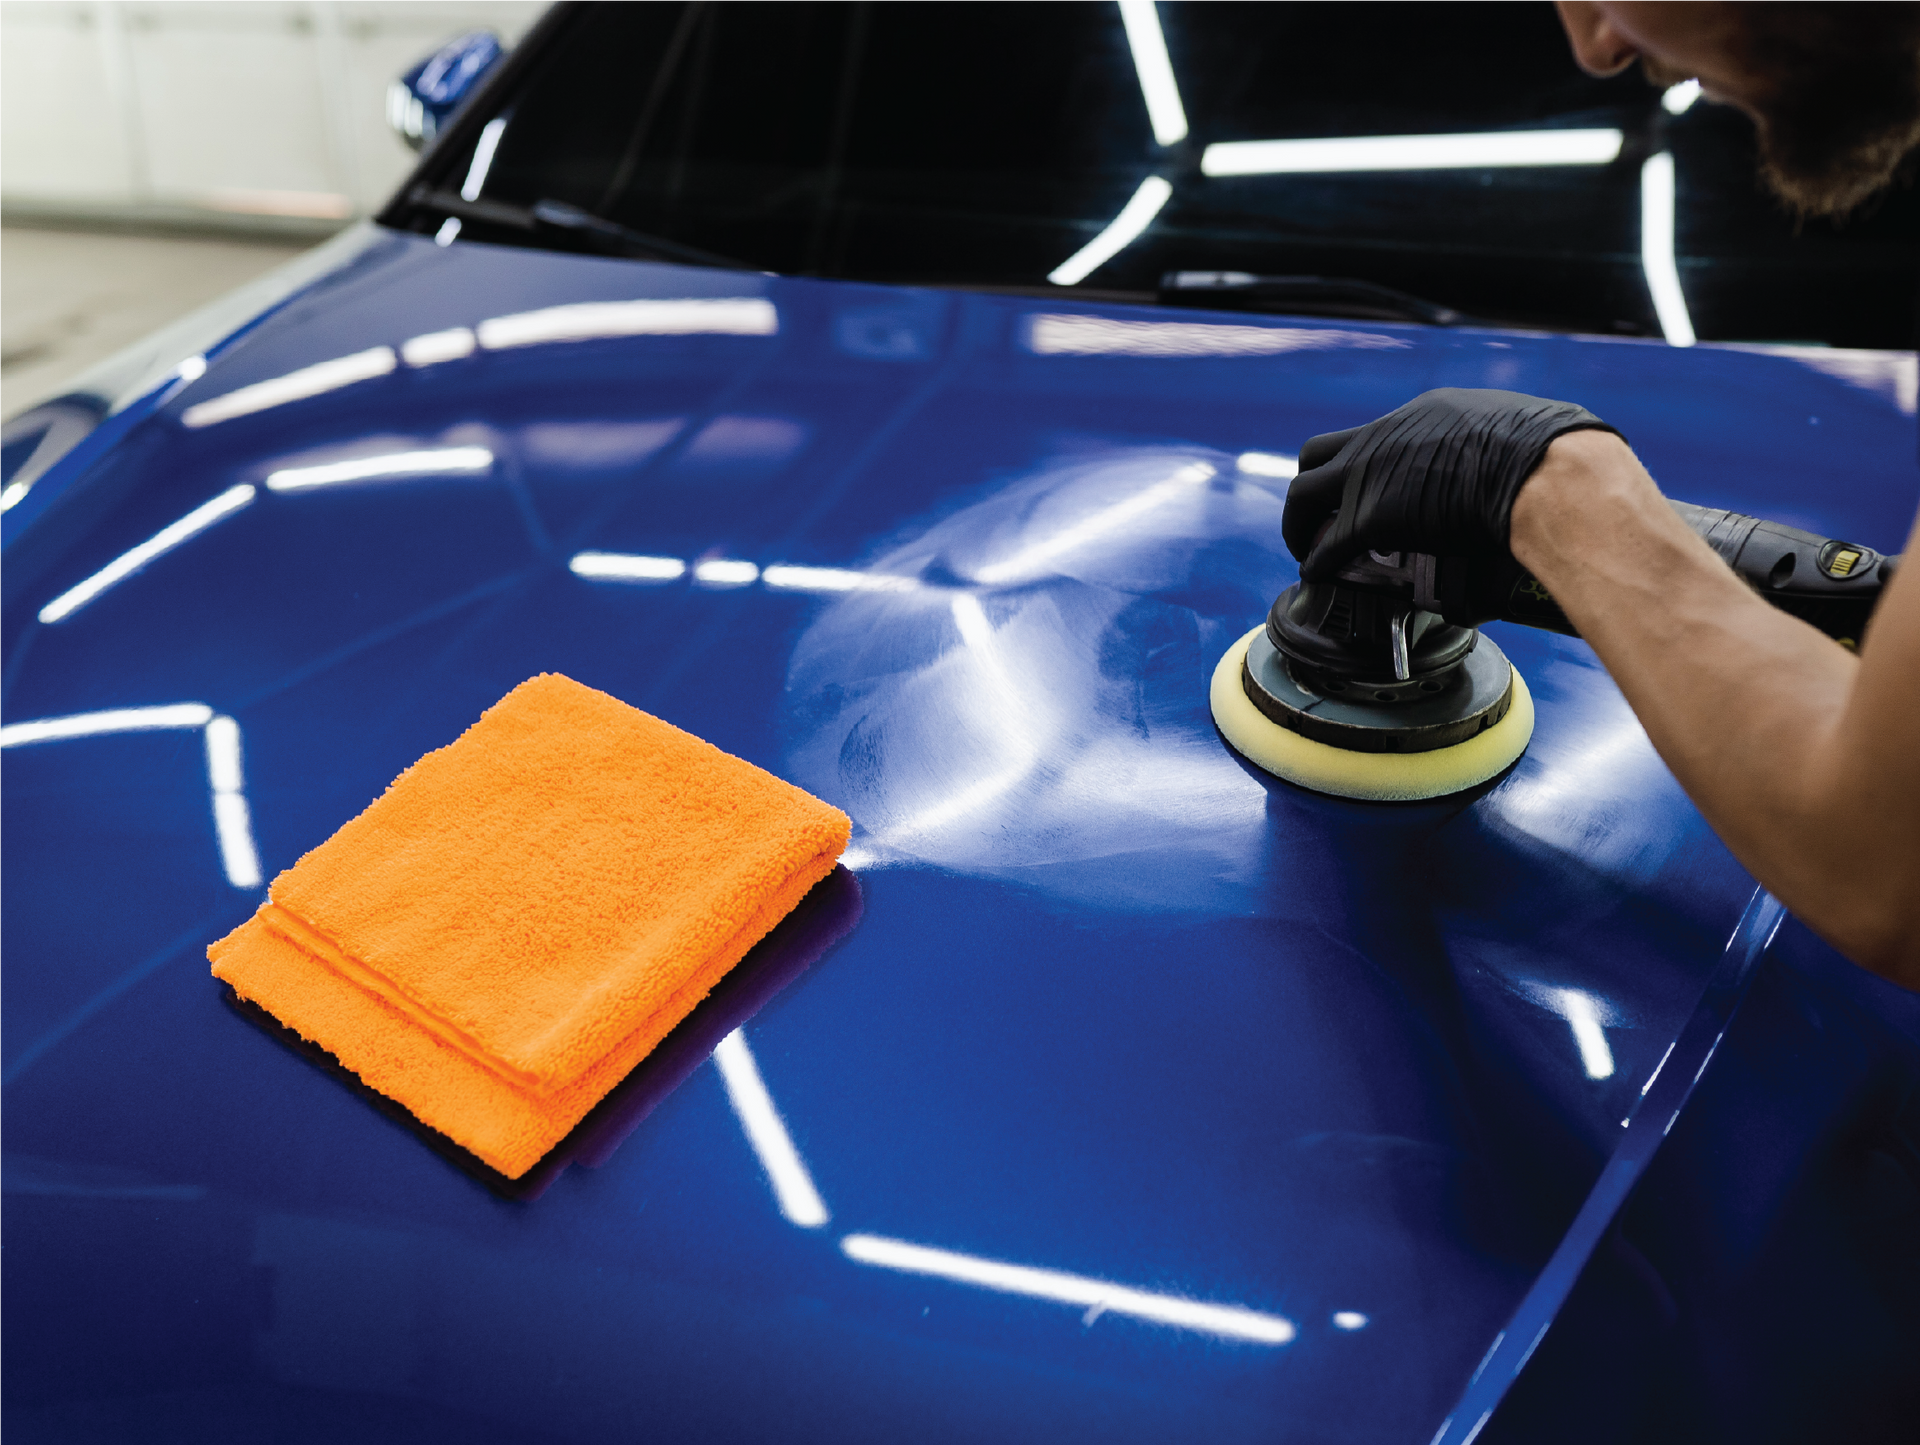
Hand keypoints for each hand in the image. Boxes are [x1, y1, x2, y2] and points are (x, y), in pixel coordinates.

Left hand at [1282, 388, 1620, 587]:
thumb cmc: (1551, 455)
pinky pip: (1326, 544)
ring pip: (1303, 493)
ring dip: (1299, 523)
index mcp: (1425, 415)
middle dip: (1313, 487)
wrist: (1544, 472)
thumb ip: (1501, 452)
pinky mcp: (1371, 516)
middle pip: (1319, 454)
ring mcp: (1372, 474)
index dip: (1368, 468)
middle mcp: (1385, 437)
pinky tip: (1317, 575)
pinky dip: (1316, 561)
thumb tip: (1521, 478)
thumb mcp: (1519, 434)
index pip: (1377, 437)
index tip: (1371, 493)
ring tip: (1306, 548)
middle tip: (1317, 517)